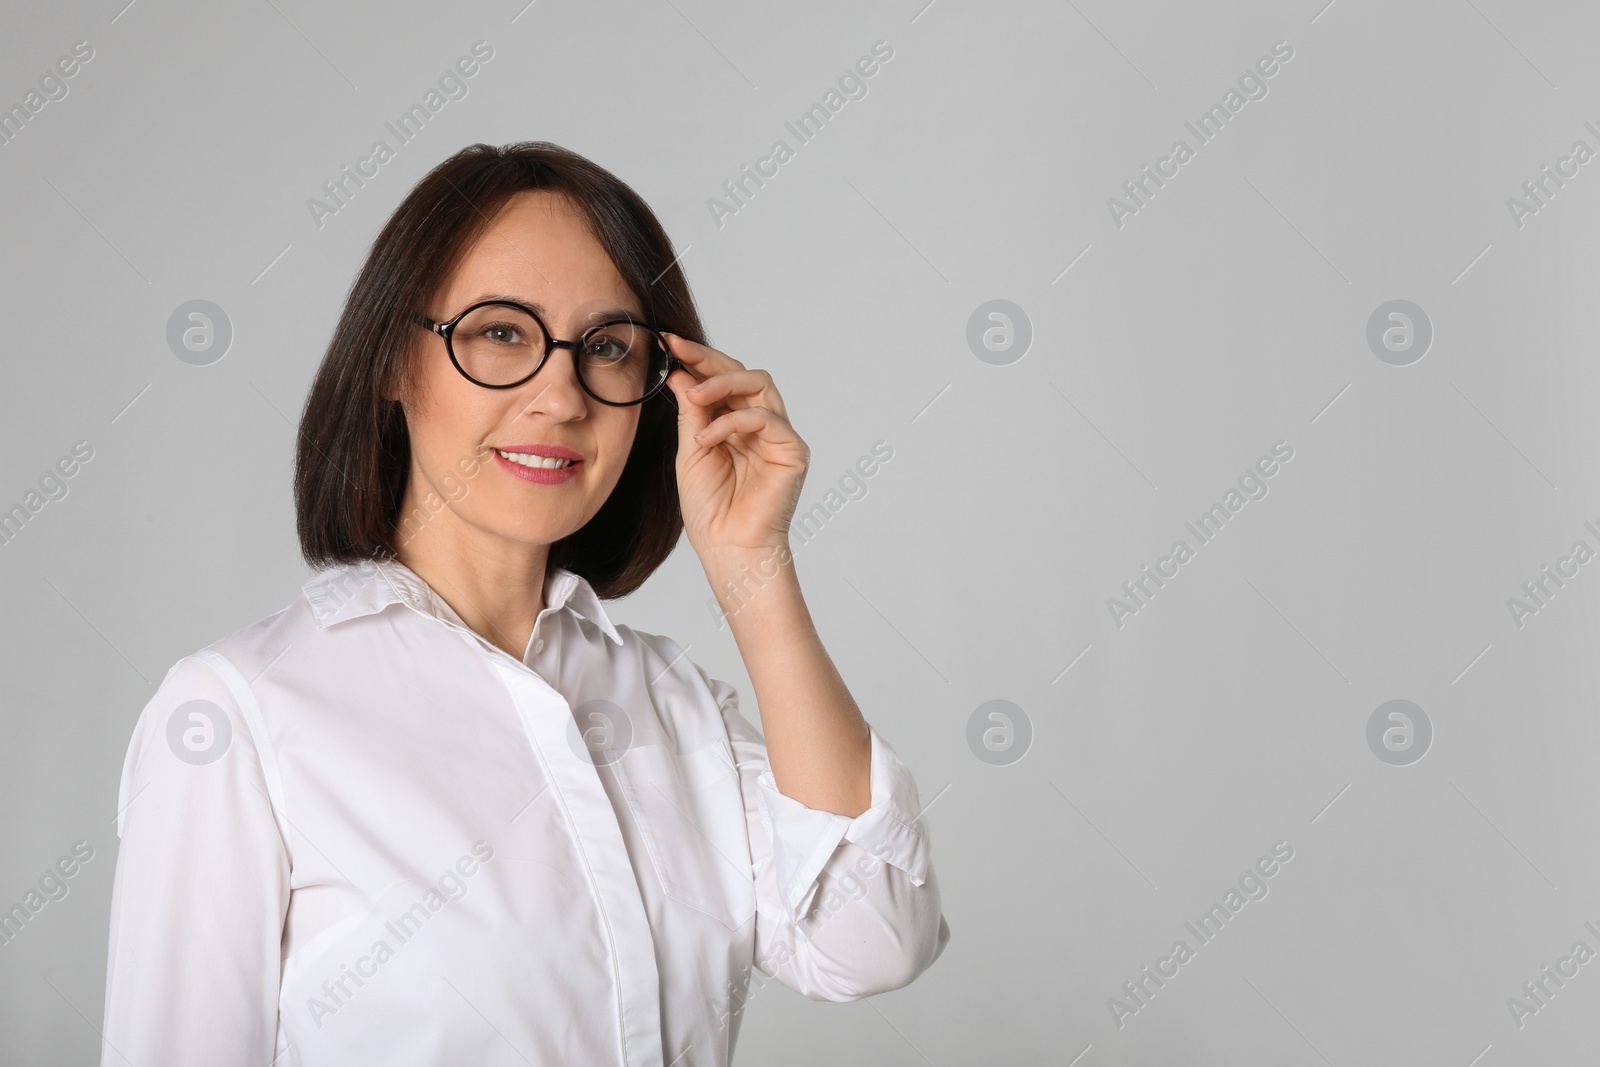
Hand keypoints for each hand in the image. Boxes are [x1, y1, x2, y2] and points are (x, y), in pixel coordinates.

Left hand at [662, 333, 808, 557]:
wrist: (728, 547)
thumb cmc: (710, 508)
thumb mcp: (690, 451)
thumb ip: (691, 412)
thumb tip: (682, 372)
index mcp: (734, 423)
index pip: (720, 379)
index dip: (696, 358)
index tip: (667, 342)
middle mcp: (759, 424)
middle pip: (742, 372)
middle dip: (708, 359)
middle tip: (678, 350)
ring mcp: (778, 435)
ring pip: (759, 384)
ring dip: (722, 383)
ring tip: (694, 396)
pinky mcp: (792, 450)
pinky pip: (766, 418)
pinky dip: (733, 422)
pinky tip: (707, 438)